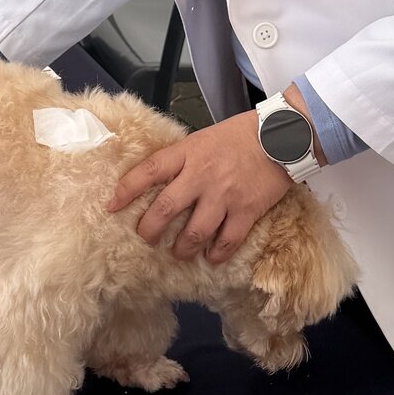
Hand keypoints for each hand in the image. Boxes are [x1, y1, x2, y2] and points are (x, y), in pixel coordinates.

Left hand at [108, 110, 292, 263]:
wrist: (282, 136)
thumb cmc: (238, 136)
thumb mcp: (202, 138)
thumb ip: (182, 159)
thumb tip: (159, 181)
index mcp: (187, 153)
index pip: (148, 171)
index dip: (126, 190)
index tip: (111, 205)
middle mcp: (201, 175)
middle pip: (165, 208)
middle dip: (150, 229)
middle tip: (146, 238)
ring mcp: (224, 195)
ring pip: (194, 232)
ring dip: (182, 249)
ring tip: (179, 253)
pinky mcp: (246, 210)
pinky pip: (227, 240)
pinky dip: (217, 254)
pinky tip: (211, 258)